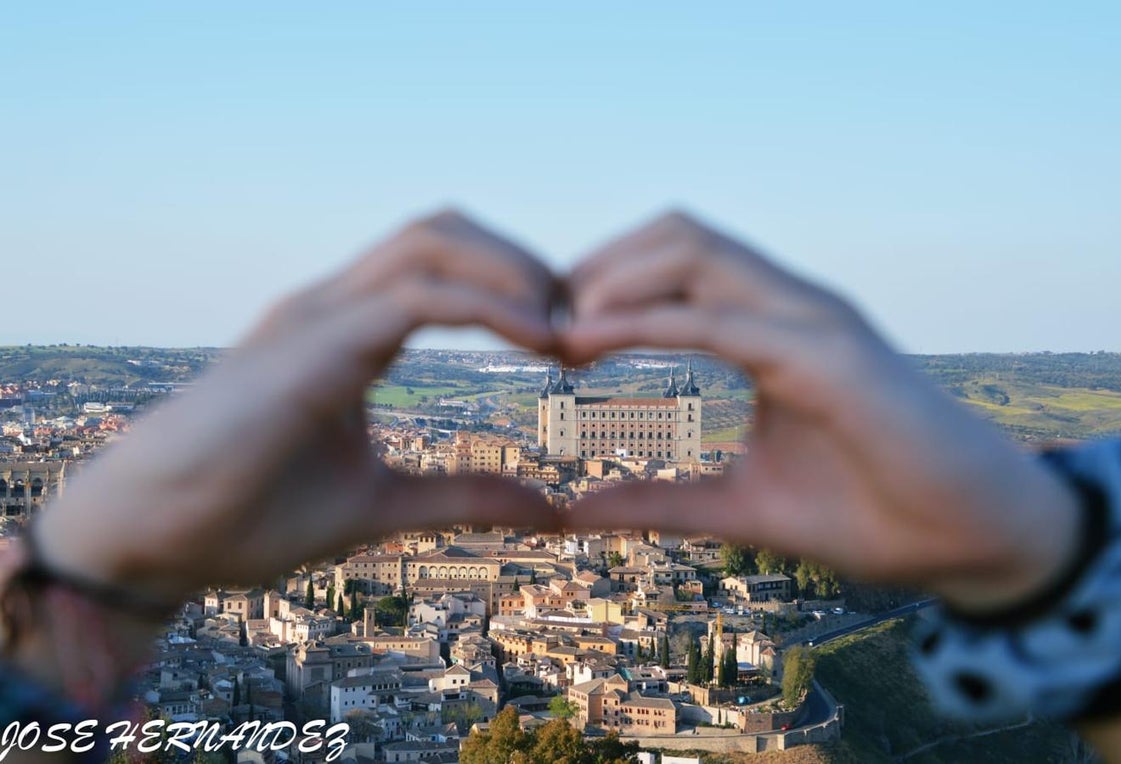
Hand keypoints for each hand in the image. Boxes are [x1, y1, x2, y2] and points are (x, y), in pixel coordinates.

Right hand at [34, 211, 558, 602]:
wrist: (154, 540)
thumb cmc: (245, 516)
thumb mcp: (381, 506)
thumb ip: (462, 498)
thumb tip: (549, 510)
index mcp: (350, 331)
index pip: (444, 264)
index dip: (517, 283)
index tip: (572, 337)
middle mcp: (335, 306)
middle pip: (446, 228)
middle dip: (524, 258)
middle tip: (581, 319)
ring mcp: (319, 314)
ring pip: (433, 238)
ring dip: (514, 267)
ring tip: (567, 325)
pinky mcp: (311, 343)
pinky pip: (417, 297)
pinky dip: (489, 307)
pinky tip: (539, 342)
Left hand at [561, 211, 1080, 612]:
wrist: (968, 541)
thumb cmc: (869, 512)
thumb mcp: (738, 508)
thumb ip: (659, 500)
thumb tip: (574, 510)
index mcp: (770, 328)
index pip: (673, 266)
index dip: (601, 287)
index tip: (545, 335)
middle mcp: (790, 307)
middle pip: (675, 231)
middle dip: (596, 265)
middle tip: (541, 324)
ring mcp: (813, 320)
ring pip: (695, 248)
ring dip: (614, 277)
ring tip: (558, 328)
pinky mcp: (829, 354)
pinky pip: (724, 315)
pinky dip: (649, 319)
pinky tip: (591, 341)